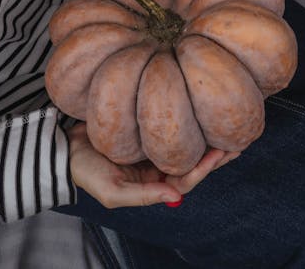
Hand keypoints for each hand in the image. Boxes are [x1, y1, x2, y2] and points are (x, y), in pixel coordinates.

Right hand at [67, 123, 239, 208]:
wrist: (66, 147)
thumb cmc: (87, 172)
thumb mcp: (113, 192)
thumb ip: (145, 196)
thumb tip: (177, 198)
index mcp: (153, 184)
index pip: (186, 178)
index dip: (205, 167)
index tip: (222, 152)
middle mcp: (159, 165)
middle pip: (194, 160)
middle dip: (216, 153)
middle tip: (239, 138)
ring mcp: (155, 146)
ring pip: (187, 142)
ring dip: (207, 136)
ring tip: (228, 122)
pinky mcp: (148, 126)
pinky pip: (173, 123)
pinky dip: (188, 118)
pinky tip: (201, 106)